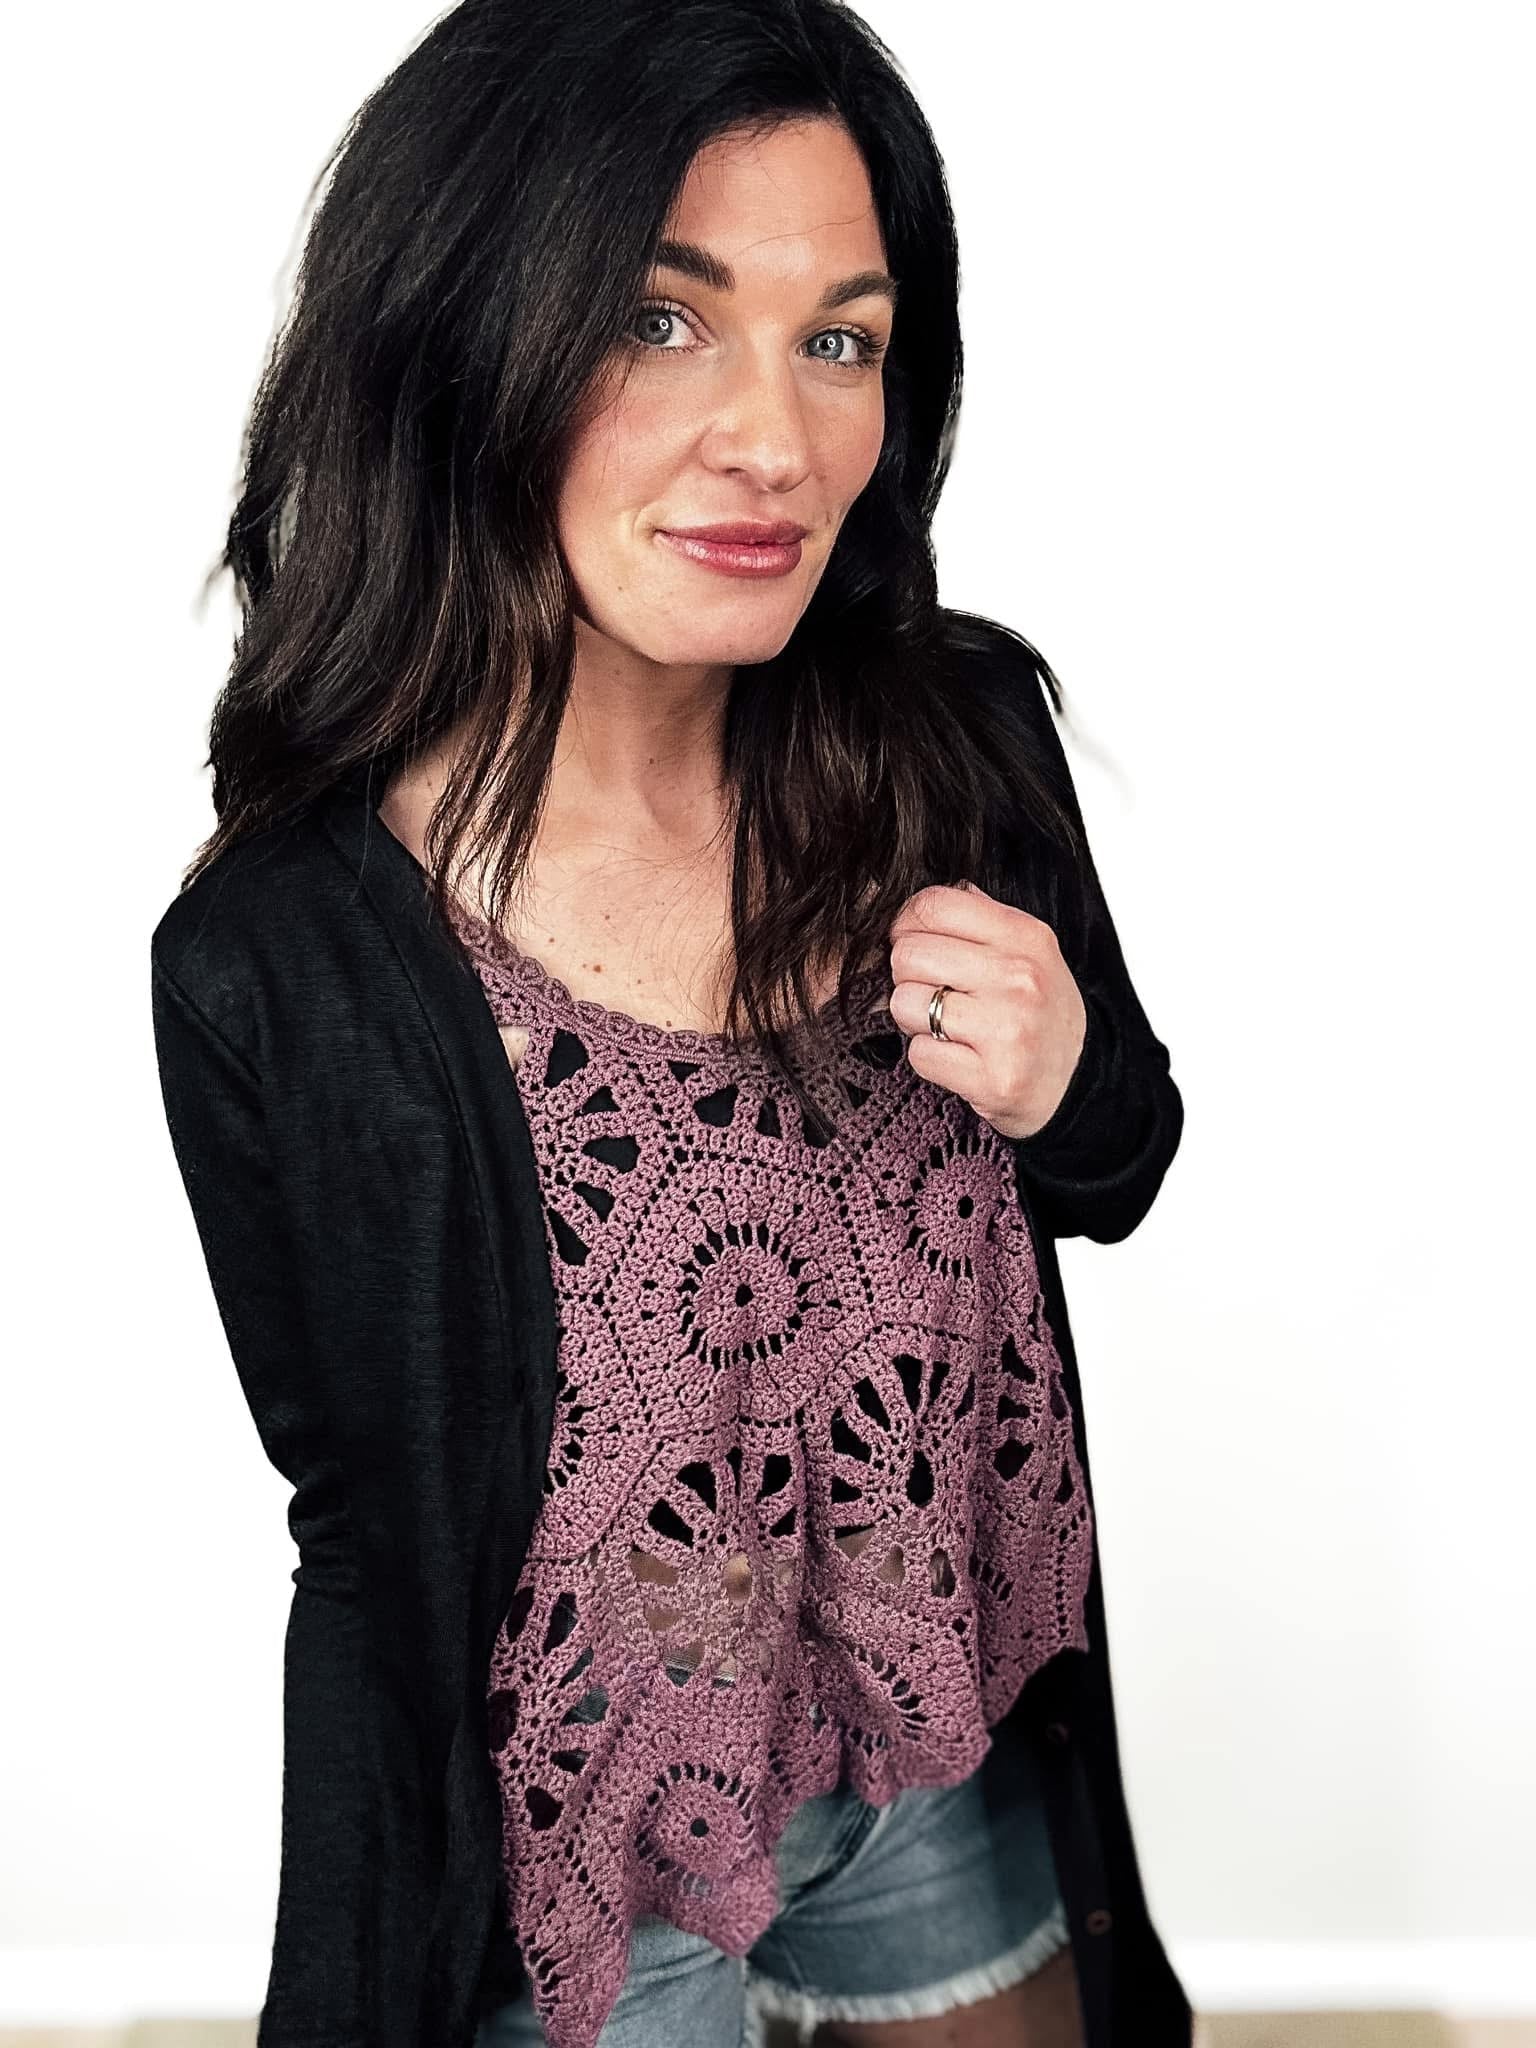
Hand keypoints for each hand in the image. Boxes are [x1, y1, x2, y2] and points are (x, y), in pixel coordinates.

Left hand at [887, 880, 1087, 1141]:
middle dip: (907, 976)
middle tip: (932, 992)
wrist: (1080, 1082)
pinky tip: (957, 1056)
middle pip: (908, 954)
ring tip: (947, 1026)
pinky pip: (919, 1054)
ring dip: (914, 1019)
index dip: (906, 924)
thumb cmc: (1041, 1013)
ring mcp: (1007, 1029)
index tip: (912, 942)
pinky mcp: (993, 1077)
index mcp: (1025, 936)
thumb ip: (978, 919)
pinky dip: (928, 1057)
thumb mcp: (1028, 951)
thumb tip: (914, 900)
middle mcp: (1018, 977)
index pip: (933, 905)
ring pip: (905, 1003)